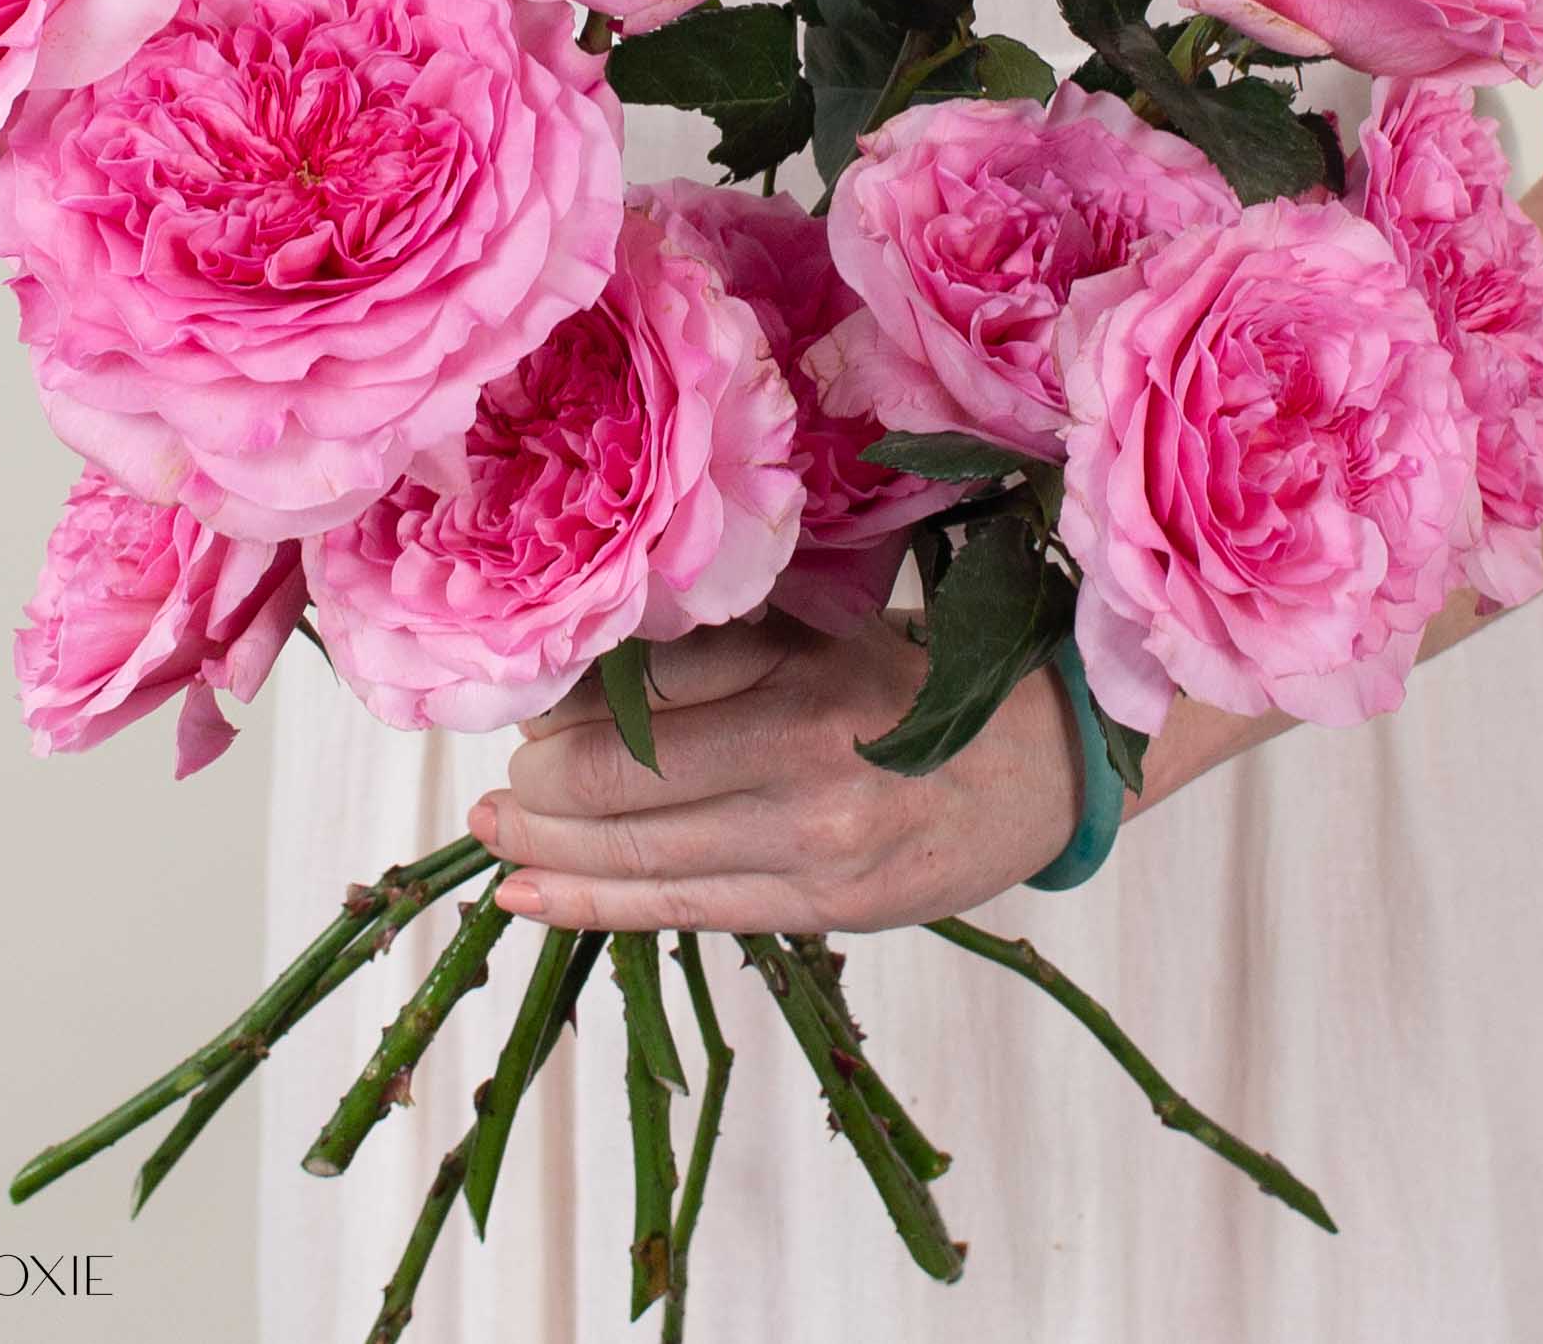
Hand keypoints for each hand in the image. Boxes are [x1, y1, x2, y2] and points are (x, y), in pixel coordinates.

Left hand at [468, 610, 1083, 932]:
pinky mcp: (822, 908)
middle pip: (622, 781)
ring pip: (639, 858)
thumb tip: (589, 672)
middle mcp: (805, 764)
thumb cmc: (930, 678)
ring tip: (491, 834)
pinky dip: (591, 906)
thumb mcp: (830, 630)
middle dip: (538, 786)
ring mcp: (814, 849)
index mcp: (806, 677)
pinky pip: (682, 912)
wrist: (1052, 762)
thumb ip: (720, 650)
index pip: (643, 693)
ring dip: (545, 851)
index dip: (565, 705)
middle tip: (501, 776)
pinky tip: (526, 898)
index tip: (529, 703)